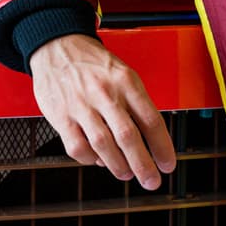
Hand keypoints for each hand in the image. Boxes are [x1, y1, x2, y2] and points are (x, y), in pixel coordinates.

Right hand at [29, 33, 176, 189]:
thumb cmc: (94, 63)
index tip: (168, 164)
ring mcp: (81, 106)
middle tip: (152, 180)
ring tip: (127, 174)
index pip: (151, 119)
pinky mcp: (60, 116)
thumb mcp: (123, 73)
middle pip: (129, 136)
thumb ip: (135, 103)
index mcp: (126, 82)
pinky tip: (98, 161)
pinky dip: (90, 159)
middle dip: (143, 164)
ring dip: (118, 165)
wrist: (57, 45)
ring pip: (103, 145)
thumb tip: (149, 137)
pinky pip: (77, 147)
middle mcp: (105, 93)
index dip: (162, 146)